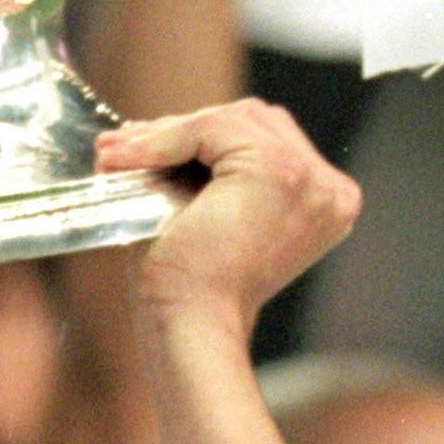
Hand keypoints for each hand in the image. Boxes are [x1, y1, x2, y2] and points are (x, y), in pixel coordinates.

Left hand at [101, 99, 361, 330]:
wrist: (193, 323)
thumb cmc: (192, 284)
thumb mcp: (212, 216)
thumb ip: (208, 172)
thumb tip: (148, 129)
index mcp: (326, 200)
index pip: (266, 140)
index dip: (202, 138)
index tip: (142, 146)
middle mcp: (329, 188)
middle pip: (252, 122)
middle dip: (182, 130)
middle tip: (121, 145)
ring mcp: (309, 176)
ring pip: (229, 121)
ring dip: (166, 133)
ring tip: (114, 153)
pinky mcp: (276, 169)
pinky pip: (209, 129)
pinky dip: (162, 139)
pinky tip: (124, 157)